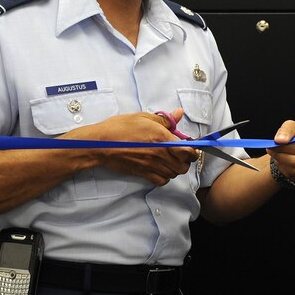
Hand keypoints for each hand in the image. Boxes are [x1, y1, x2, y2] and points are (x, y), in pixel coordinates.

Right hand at [62, 109, 196, 185]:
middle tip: (180, 153)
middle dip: (186, 160)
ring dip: (175, 168)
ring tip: (170, 160)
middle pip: (184, 165)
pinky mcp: (143, 173)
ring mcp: (151, 165)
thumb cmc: (119, 128)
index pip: (188, 150)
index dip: (193, 150)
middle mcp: (159, 154)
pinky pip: (162, 181)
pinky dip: (165, 177)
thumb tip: (179, 113)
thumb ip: (164, 119)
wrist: (100, 144)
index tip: (191, 147)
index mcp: (162, 138)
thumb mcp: (143, 117)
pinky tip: (160, 168)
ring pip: (174, 174)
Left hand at [266, 120, 294, 186]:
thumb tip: (280, 140)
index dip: (284, 148)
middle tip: (271, 152)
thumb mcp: (292, 127)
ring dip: (282, 164)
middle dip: (280, 157)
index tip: (273, 146)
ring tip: (276, 157)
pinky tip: (284, 164)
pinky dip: (287, 172)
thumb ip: (286, 131)